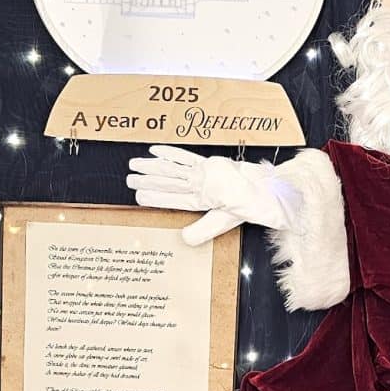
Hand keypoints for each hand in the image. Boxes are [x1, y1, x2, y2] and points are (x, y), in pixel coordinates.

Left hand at [126, 145, 288, 245]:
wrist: (260, 191)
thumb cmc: (245, 207)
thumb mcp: (221, 223)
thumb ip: (201, 232)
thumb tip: (183, 240)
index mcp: (198, 202)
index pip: (171, 199)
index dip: (154, 196)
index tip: (138, 195)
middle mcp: (197, 187)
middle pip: (167, 182)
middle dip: (147, 179)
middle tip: (129, 177)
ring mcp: (201, 174)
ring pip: (172, 169)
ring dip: (153, 166)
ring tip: (135, 164)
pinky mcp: (208, 163)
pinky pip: (185, 156)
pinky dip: (171, 153)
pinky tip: (156, 151)